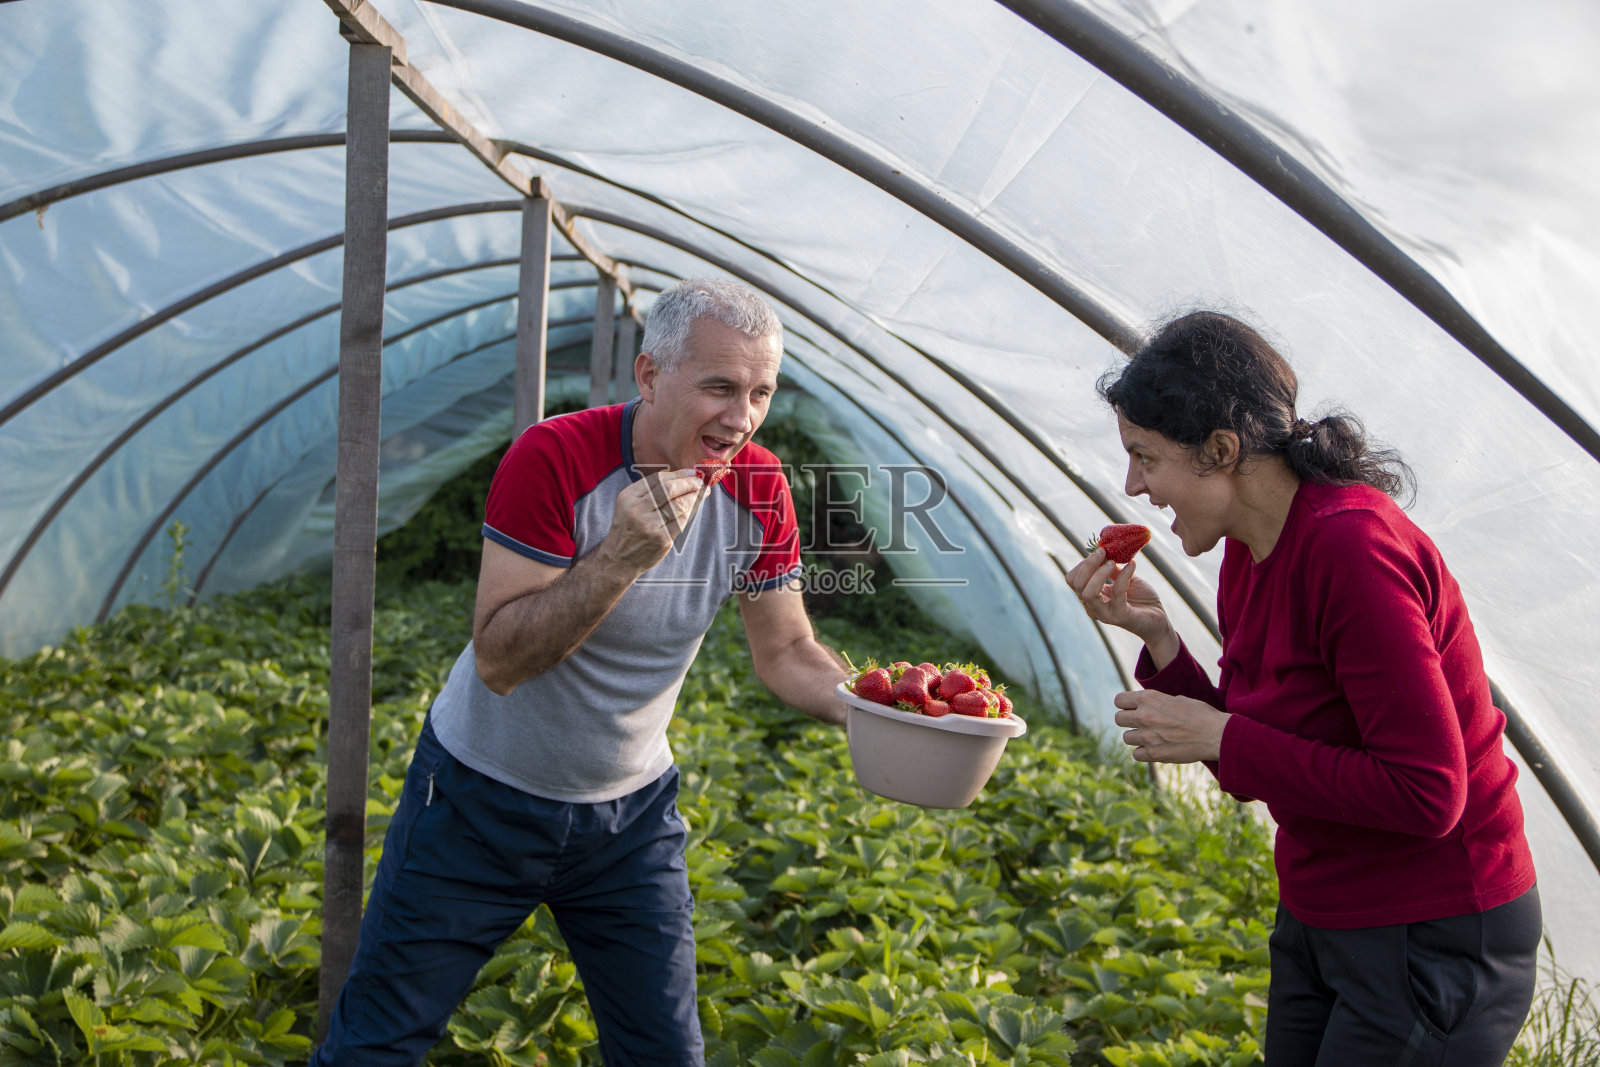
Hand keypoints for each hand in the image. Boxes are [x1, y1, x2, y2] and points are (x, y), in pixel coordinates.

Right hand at [603, 470, 704, 570]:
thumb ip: (650, 490)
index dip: (678, 474)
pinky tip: (693, 508)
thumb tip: (682, 477)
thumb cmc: (629, 528)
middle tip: (700, 482)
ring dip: (694, 497)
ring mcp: (650, 525)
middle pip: (669, 489)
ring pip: (679, 505)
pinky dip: (690, 512)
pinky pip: (682, 521)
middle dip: (689, 483)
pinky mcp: (662, 539)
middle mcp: (637, 509)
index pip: (658, 479)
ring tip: (702, 493)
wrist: (619, 558)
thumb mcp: (629, 504)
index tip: (691, 472)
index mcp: (629, 497)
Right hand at [1064, 549, 1170, 645]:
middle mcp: (1092, 606)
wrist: (1158, 618)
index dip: (1083, 563)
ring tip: (1113, 562)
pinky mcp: (1120, 616)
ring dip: (1099, 573)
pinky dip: (1124, 576)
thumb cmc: (1141, 598)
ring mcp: (1104, 614)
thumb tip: (1105, 550)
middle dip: (1088, 564)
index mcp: (1090, 596)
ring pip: (1088, 593)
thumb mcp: (1124, 578)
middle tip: (1103, 551)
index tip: (1099, 551)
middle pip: (1076, 584)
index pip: (1073, 579)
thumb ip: (1113, 568)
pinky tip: (1132, 565)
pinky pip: (1117, 593)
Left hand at [1112, 690, 1228, 763]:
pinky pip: (1136, 754)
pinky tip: (1155, 749)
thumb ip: (1159, 702)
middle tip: (1141, 723)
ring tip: (1151, 737)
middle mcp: (1144, 716)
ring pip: (1126, 738)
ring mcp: (1147, 736)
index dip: (1125, 705)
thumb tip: (1149, 706)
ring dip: (1136, 738)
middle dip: (1128, 721)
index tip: (1132, 708)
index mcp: (1149, 698)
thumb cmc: (1201, 715)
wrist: (1216, 734)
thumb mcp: (1178, 699)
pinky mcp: (1154, 754)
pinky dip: (1143, 753)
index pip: (1119, 700)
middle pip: (1118, 719)